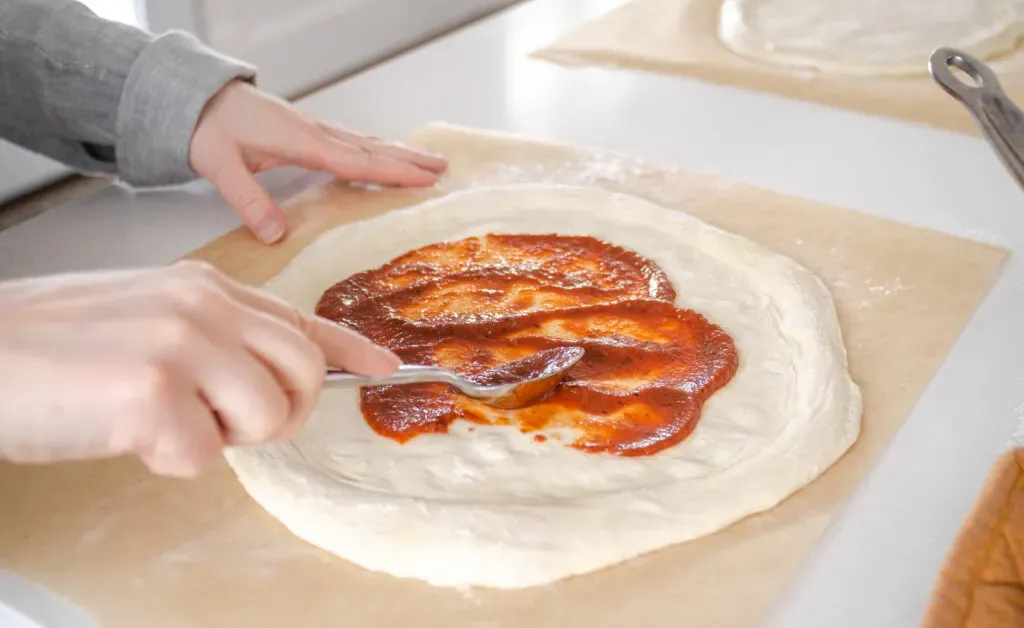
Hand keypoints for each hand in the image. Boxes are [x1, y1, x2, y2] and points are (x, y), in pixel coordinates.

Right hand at [0, 261, 398, 476]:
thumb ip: (211, 336)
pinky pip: (204, 454)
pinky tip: (124, 432)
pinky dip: (167, 458)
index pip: (298, 317)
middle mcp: (204, 305)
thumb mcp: (146, 316)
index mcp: (203, 286)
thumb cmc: (50, 345)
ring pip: (268, 415)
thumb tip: (261, 375)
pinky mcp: (156, 392)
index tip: (381, 366)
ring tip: (161, 421)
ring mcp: (183, 343)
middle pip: (303, 371)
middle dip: (279, 411)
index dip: (347, 346)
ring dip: (220, 438)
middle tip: (224, 421)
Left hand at [189, 80, 447, 244]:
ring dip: (399, 152)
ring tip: (429, 161)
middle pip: (371, 148)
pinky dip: (377, 149)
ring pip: (366, 142)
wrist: (195, 98)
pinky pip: (352, 142)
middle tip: (444, 169)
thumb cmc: (207, 129)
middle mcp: (315, 133)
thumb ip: (249, 201)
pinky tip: (385, 155)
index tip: (423, 180)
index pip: (356, 161)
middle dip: (409, 159)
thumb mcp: (220, 168)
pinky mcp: (307, 131)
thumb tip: (275, 235)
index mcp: (302, 142)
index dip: (391, 172)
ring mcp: (313, 129)